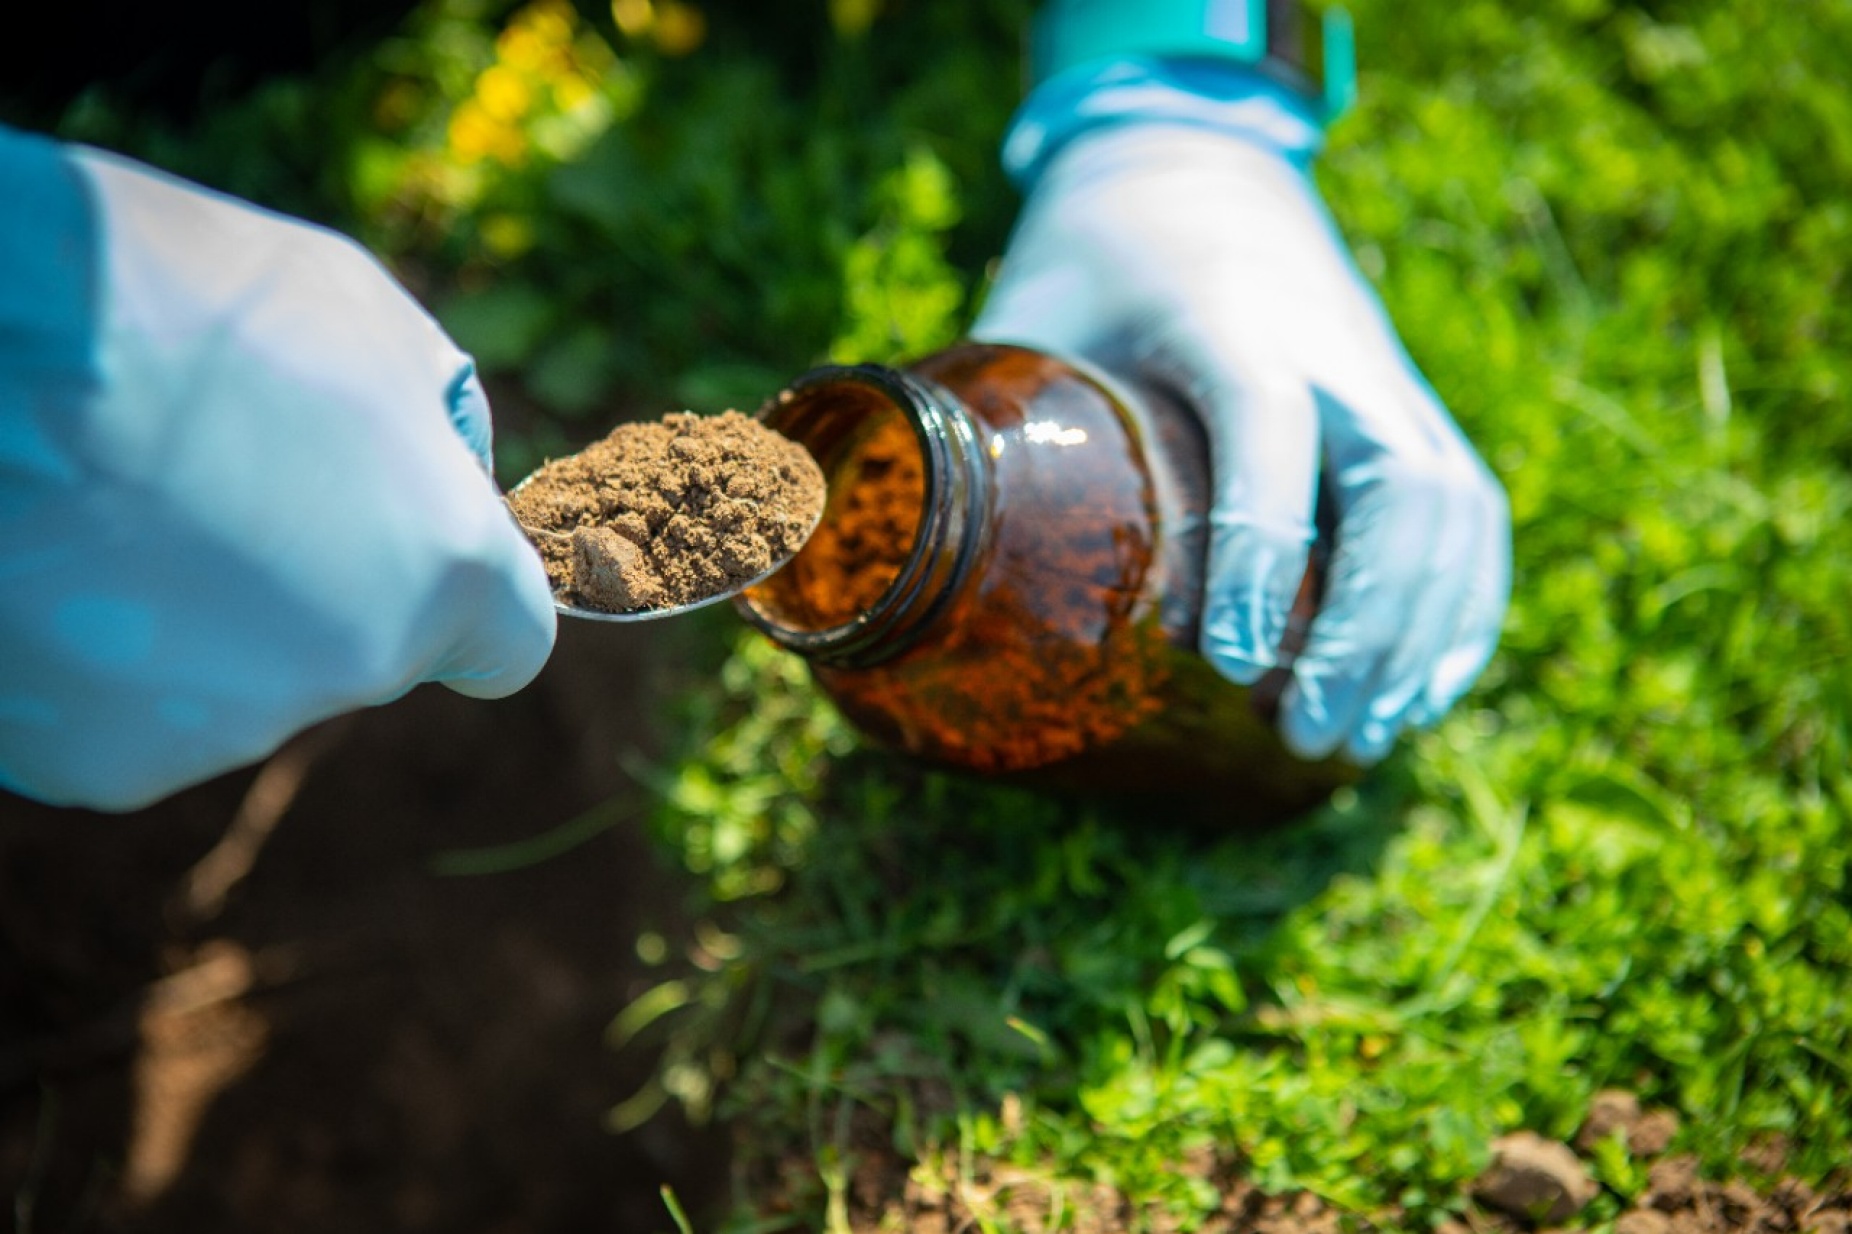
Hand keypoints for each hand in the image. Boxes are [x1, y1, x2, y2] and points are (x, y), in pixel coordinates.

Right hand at [0, 142, 555, 809]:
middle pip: (355, 650)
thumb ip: (427, 427)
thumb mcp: (360, 318)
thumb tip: (435, 472)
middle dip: (307, 582)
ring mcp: (220, 729)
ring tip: (109, 504)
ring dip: (189, 614)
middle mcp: (351, 671)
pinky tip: (53, 557)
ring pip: (230, 683)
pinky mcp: (99, 762)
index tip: (409, 556)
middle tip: (207, 480)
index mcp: (445, 569)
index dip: (461, 591)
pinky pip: (120, 709)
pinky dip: (92, 651)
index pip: (506, 640)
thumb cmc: (174, 299)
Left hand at [974, 120, 1509, 763]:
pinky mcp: (1411, 409)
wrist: (1195, 168)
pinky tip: (1414, 695)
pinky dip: (1457, 610)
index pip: (1268, 418)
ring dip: (1417, 636)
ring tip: (1353, 740)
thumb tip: (892, 553)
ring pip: (1450, 508)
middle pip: (1400, 485)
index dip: (1260, 539)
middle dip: (1364, 624)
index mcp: (1223, 309)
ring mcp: (1384, 377)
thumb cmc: (1092, 258)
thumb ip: (979, 418)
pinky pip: (1468, 513)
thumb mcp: (1024, 314)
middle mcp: (1330, 344)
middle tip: (1296, 733)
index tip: (1231, 658)